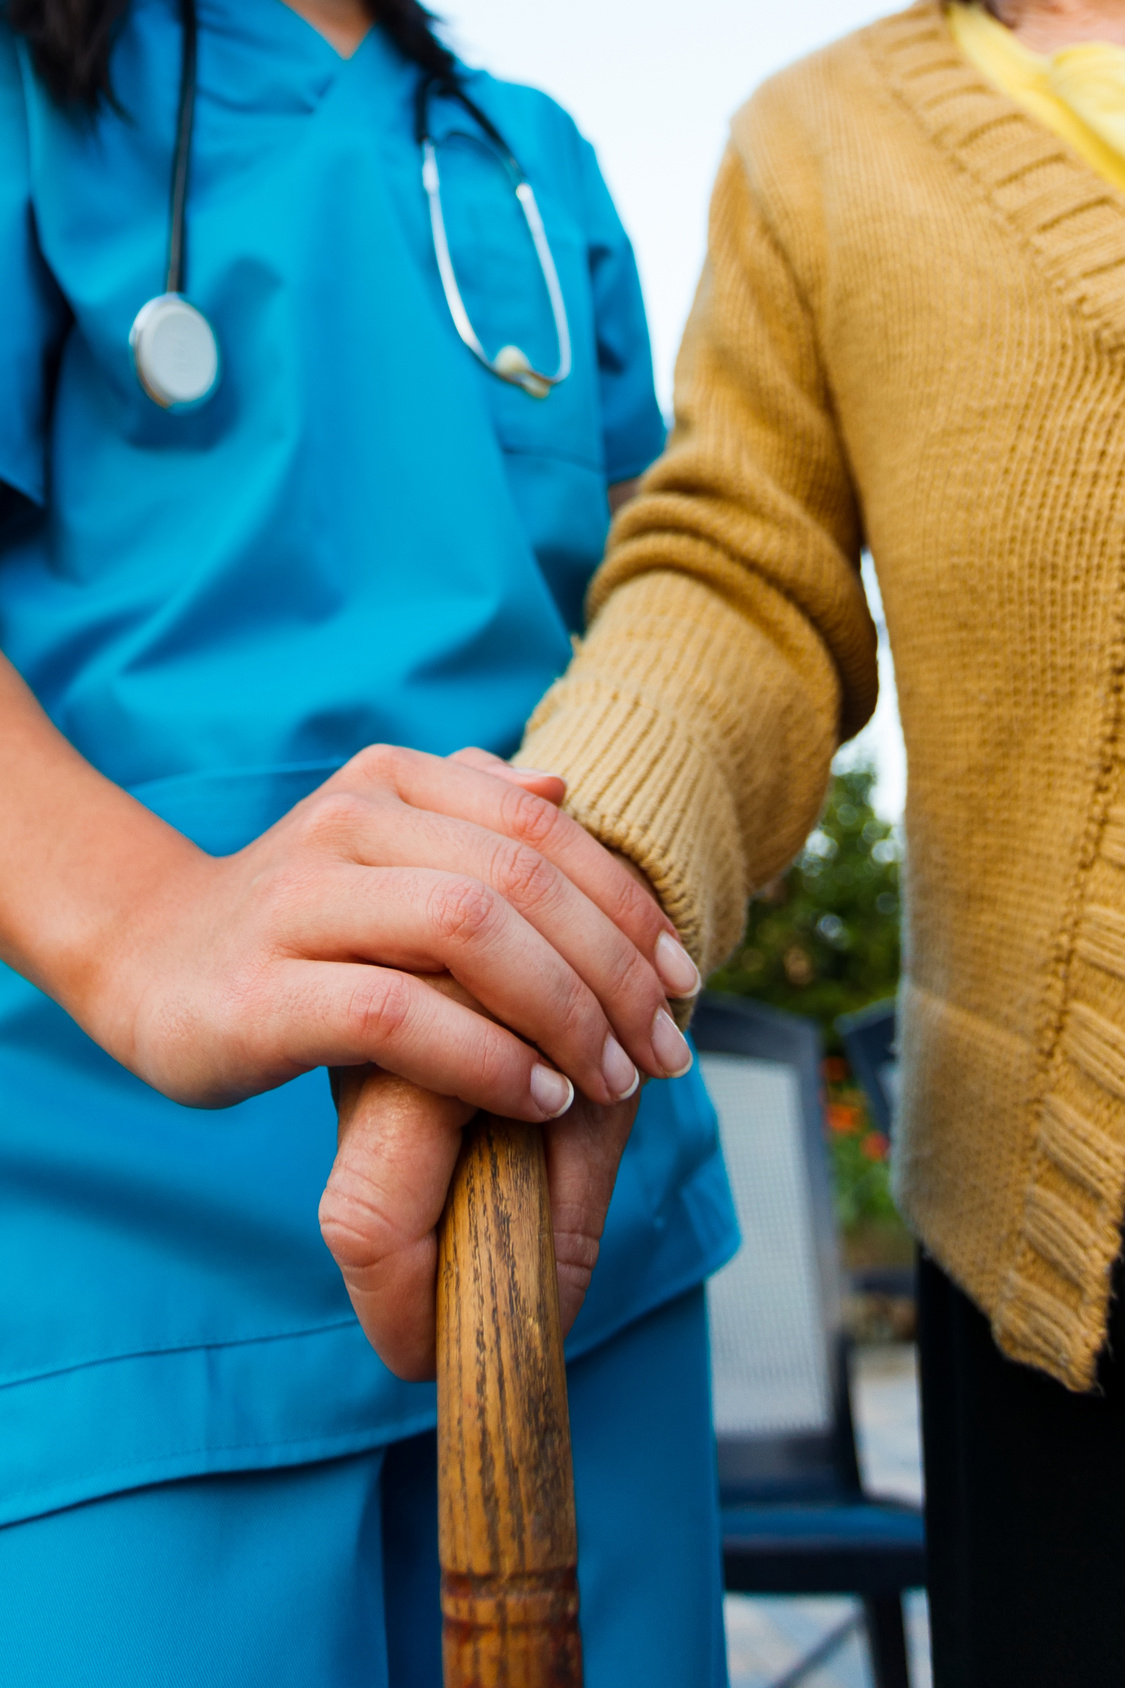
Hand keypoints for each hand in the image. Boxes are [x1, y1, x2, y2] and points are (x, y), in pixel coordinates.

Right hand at [319, 763, 688, 1379]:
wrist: (149, 963)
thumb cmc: (297, 921)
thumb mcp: (384, 853)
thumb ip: (470, 816)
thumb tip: (562, 789)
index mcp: (392, 782)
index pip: (546, 830)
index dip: (631, 905)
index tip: (685, 980)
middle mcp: (347, 824)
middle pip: (523, 877)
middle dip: (616, 969)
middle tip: (667, 1047)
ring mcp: (298, 903)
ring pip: (471, 931)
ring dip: (568, 1011)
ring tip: (612, 1078)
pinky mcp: (262, 993)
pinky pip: (401, 1015)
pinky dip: (490, 1059)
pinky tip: (537, 1098)